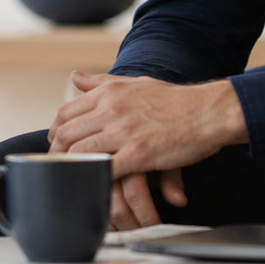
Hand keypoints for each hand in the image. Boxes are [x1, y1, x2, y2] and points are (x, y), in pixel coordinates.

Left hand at [48, 72, 245, 226]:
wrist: (208, 112)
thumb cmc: (174, 100)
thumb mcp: (134, 83)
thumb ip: (101, 82)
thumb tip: (74, 76)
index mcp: (108, 92)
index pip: (65, 113)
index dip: (56, 132)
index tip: (57, 146)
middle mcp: (111, 110)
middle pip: (66, 134)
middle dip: (56, 154)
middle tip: (57, 168)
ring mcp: (123, 132)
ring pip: (80, 152)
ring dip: (72, 169)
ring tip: (72, 180)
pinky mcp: (138, 154)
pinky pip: (105, 169)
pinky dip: (95, 179)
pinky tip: (94, 186)